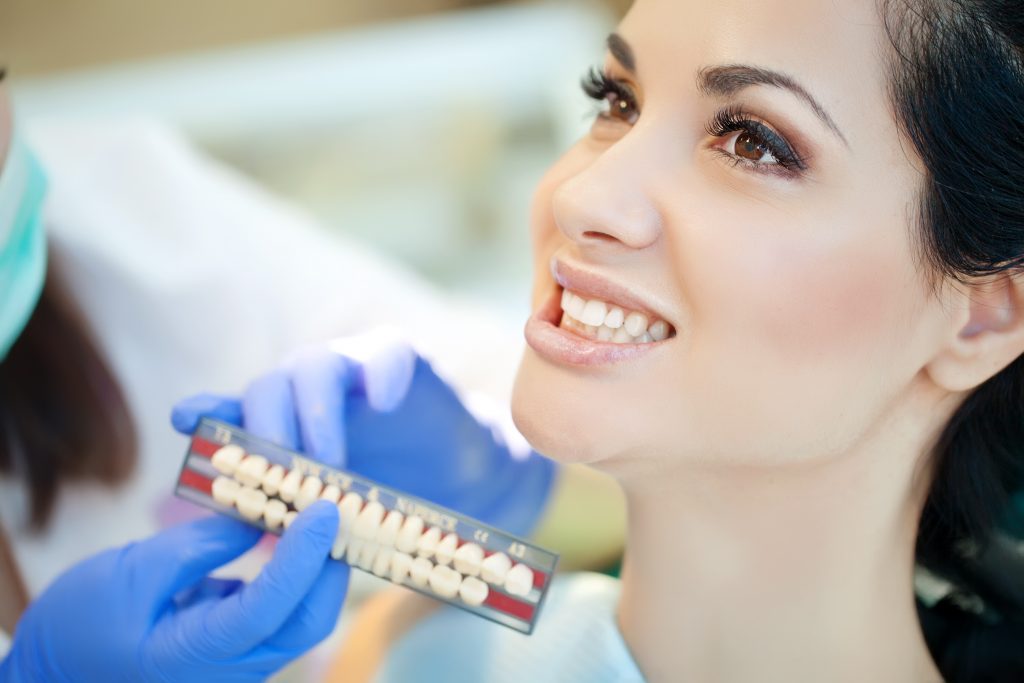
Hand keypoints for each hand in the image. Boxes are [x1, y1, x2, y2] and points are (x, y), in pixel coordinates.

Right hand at [0, 502, 345, 682]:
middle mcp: (230, 672)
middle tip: (335, 506)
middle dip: (327, 563)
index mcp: (195, 657)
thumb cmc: (80, 624)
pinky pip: (281, 614)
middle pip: (304, 622)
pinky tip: (290, 534)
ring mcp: (239, 666)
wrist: (55, 670)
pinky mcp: (239, 652)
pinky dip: (294, 574)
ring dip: (316, 567)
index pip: (269, 608)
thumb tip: (259, 516)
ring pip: (300, 620)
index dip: (303, 557)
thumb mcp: (131, 574)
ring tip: (319, 513)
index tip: (324, 510)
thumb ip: (200, 545)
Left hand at [172, 330, 555, 535]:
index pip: (236, 409)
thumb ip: (291, 502)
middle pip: (270, 387)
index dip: (209, 410)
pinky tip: (381, 404)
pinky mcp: (403, 357)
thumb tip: (245, 525)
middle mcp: (309, 385)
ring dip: (316, 415)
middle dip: (268, 430)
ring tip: (329, 461)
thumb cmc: (386, 489)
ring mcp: (355, 365)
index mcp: (284, 418)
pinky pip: (387, 354)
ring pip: (316, 367)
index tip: (182, 422)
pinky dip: (380, 375)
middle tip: (280, 474)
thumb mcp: (330, 502)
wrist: (455, 476)